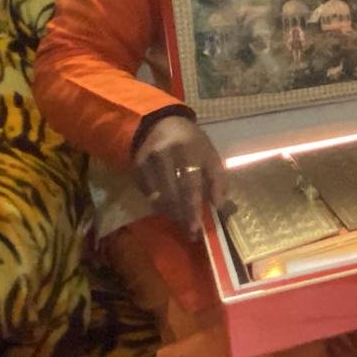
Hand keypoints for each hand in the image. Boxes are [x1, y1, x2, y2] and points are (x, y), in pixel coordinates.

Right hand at [133, 115, 226, 239]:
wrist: (162, 124)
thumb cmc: (192, 143)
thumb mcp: (211, 155)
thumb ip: (218, 180)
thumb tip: (219, 206)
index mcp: (190, 151)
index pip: (190, 186)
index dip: (193, 210)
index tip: (196, 229)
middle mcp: (166, 155)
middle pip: (173, 195)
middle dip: (183, 217)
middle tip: (191, 232)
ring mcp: (148, 161)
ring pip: (158, 197)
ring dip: (171, 213)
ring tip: (182, 222)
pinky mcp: (137, 166)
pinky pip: (147, 194)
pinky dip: (159, 205)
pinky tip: (168, 208)